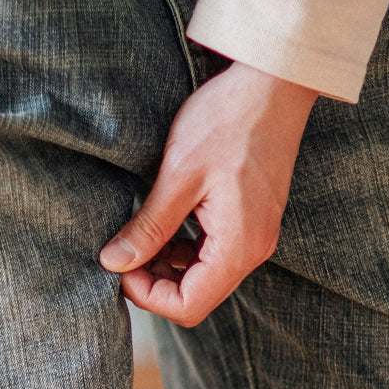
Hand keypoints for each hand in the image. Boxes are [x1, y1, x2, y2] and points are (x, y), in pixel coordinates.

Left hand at [99, 62, 317, 325]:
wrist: (274, 82)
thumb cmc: (228, 121)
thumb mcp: (179, 174)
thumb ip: (149, 226)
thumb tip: (114, 263)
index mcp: (238, 246)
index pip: (189, 306)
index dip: (147, 294)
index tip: (119, 264)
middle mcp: (254, 249)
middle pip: (198, 296)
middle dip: (155, 281)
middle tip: (123, 250)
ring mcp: (258, 234)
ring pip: (205, 275)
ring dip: (169, 264)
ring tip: (140, 233)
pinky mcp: (254, 218)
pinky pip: (216, 252)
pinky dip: (187, 247)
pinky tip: (166, 222)